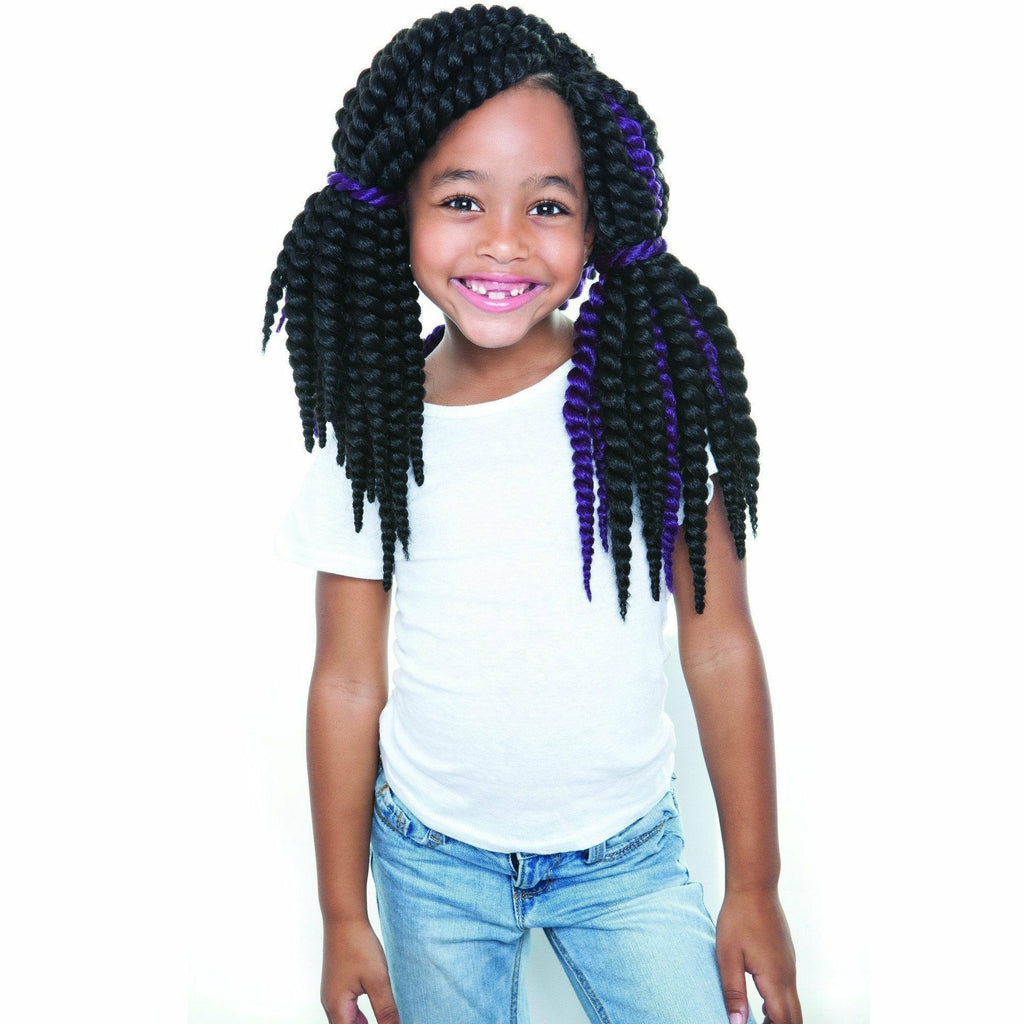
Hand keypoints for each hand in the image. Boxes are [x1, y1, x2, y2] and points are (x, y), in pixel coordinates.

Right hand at [320, 918, 399, 1023]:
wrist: (344, 919)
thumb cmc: (358, 946)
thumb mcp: (378, 980)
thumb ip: (386, 1010)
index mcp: (337, 1007)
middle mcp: (330, 1003)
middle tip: (385, 1022)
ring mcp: (331, 993)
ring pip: (345, 1020)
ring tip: (381, 1022)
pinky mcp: (336, 983)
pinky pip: (345, 1009)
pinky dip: (357, 1016)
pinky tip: (372, 1012)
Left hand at [715, 888, 801, 1023]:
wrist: (754, 886)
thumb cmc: (738, 917)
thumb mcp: (728, 956)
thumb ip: (733, 992)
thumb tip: (737, 1023)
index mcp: (774, 978)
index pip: (782, 1021)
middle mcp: (788, 974)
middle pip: (794, 1017)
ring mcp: (790, 965)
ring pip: (793, 1003)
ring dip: (781, 1017)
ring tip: (760, 1021)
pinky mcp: (787, 956)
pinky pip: (789, 988)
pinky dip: (781, 1003)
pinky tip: (763, 1002)